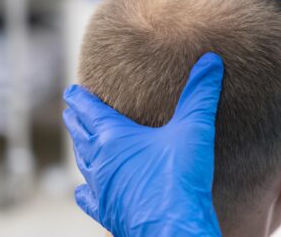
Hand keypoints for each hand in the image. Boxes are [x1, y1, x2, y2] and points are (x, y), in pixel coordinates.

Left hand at [63, 53, 223, 236]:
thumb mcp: (194, 129)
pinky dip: (85, 191)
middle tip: (71, 112)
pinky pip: (90, 199)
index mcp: (113, 138)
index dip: (80, 99)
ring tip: (79, 142)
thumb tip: (210, 61)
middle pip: (82, 135)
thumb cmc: (179, 179)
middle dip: (77, 121)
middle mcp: (100, 163)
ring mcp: (102, 189)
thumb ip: (200, 93)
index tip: (71, 92)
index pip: (90, 111)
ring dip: (80, 150)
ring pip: (84, 164)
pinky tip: (82, 191)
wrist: (173, 229)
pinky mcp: (109, 213)